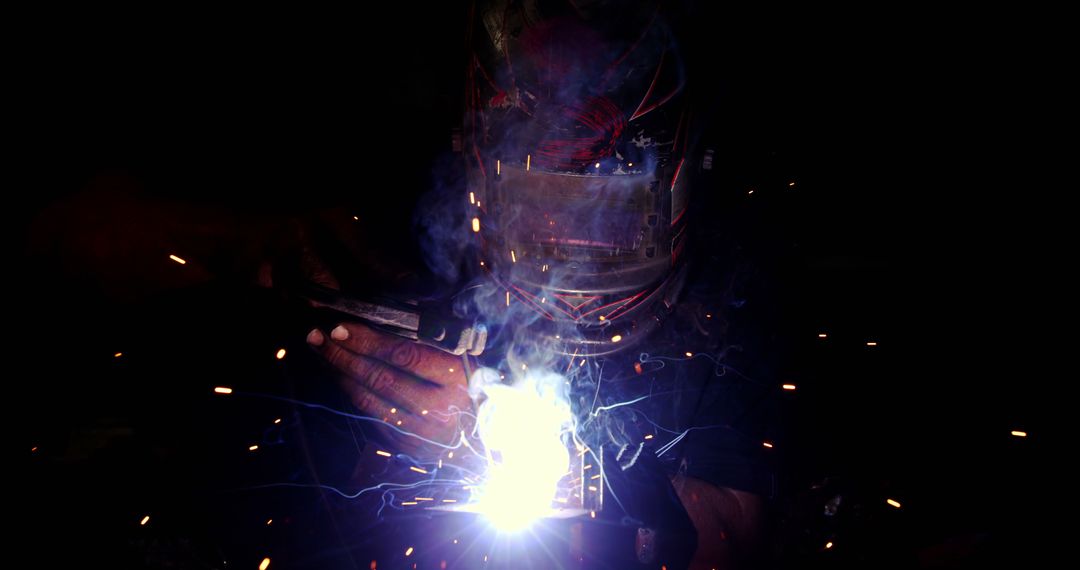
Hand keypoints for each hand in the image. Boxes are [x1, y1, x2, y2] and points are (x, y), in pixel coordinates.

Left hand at [306, 321, 473, 456]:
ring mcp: (419, 431)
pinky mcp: (403, 445)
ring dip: (338, 373)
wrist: (473, 435)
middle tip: (316, 336)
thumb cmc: (462, 384)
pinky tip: (337, 374)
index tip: (340, 327)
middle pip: (379, 377)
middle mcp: (438, 408)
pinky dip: (349, 392)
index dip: (369, 341)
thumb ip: (425, 336)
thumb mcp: (456, 356)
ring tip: (320, 351)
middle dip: (342, 354)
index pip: (405, 356)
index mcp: (454, 377)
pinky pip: (367, 415)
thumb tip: (380, 313)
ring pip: (368, 399)